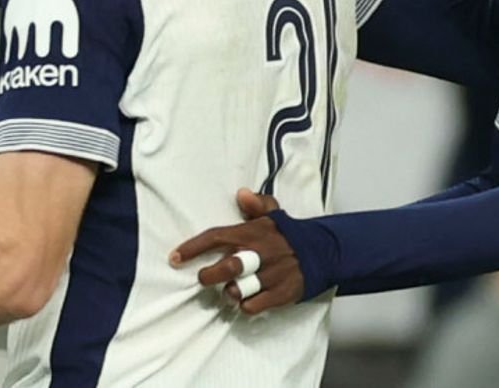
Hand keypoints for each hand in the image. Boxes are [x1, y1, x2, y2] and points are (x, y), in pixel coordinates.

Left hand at [171, 189, 303, 313]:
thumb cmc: (290, 235)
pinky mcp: (281, 293)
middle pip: (227, 267)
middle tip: (204, 277)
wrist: (324, 251)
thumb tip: (241, 193)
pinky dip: (246, 306)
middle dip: (209, 275)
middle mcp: (261, 253)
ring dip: (229, 293)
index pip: (217, 237)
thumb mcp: (275, 215)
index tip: (174, 258)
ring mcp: (271, 275)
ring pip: (238, 289)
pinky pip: (253, 305)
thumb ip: (258, 204)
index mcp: (254, 232)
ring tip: (229, 291)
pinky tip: (247, 300)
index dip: (193, 248)